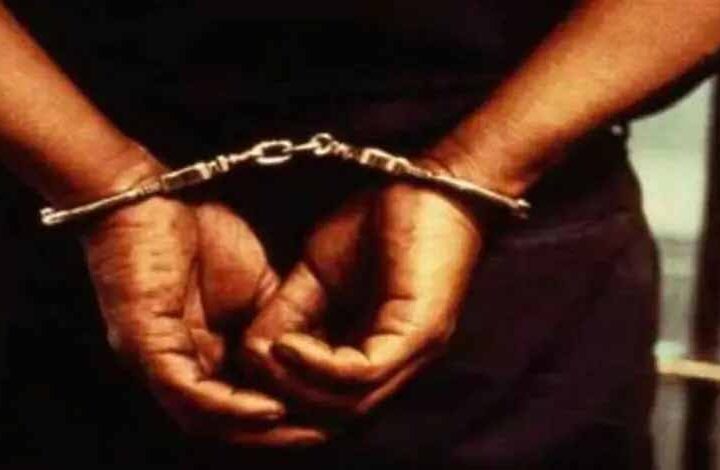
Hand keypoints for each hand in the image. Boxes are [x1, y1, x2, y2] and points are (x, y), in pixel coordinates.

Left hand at [83, 196, 326, 445]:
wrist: (151, 192)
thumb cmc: (198, 232)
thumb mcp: (256, 283)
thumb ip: (276, 316)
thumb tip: (310, 344)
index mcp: (197, 350)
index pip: (240, 397)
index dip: (283, 412)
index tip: (329, 410)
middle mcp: (172, 364)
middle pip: (225, 421)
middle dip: (276, 433)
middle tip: (323, 433)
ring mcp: (153, 357)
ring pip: (206, 417)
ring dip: (256, 429)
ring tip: (303, 429)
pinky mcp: (144, 340)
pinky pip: (188, 390)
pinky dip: (230, 406)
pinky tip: (269, 407)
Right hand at [243, 175, 482, 415]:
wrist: (430, 182)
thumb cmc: (379, 221)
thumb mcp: (316, 273)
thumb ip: (288, 313)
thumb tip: (252, 351)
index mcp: (370, 350)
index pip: (321, 398)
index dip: (275, 393)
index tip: (239, 371)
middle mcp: (395, 363)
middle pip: (331, 415)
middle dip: (281, 403)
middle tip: (242, 382)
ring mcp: (411, 351)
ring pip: (345, 404)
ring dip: (294, 387)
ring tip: (263, 356)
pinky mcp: (419, 333)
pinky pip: (363, 372)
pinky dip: (318, 366)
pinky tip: (287, 344)